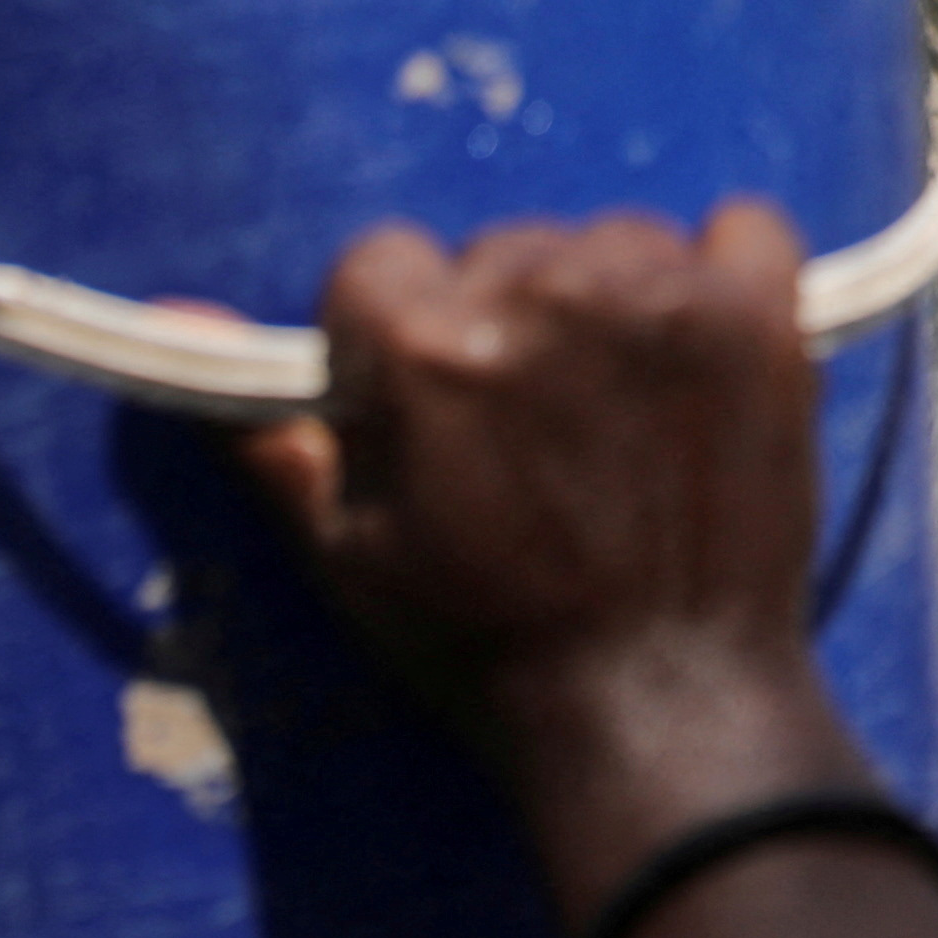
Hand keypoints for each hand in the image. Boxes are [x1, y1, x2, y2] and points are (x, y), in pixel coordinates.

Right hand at [231, 202, 851, 867]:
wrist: (662, 707)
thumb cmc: (485, 642)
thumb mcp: (345, 550)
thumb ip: (267, 425)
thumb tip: (173, 317)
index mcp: (431, 352)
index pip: (377, 263)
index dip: (388, 342)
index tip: (421, 411)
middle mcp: (546, 298)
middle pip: (493, 249)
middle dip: (495, 323)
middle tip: (523, 435)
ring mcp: (666, 300)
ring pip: (605, 242)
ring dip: (601, 307)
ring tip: (610, 413)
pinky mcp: (764, 318)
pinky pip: (738, 230)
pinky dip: (717, 281)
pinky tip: (694, 365)